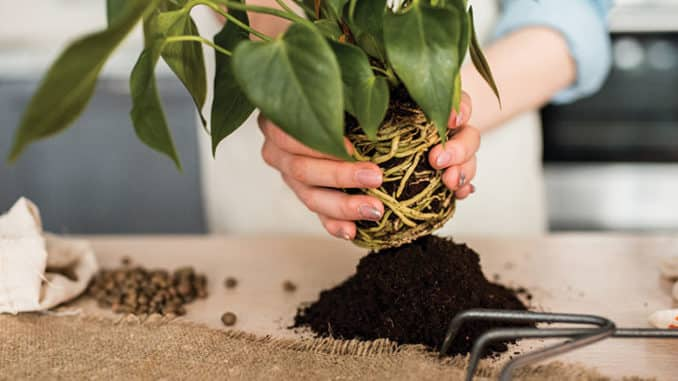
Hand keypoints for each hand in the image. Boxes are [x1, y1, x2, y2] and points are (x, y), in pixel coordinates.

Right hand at [258, 92, 477, 240]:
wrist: (338, 101)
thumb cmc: (346, 84)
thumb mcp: (350, 75)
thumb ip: (362, 81)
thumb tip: (412, 98)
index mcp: (281, 116)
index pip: (293, 133)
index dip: (321, 143)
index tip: (353, 147)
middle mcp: (277, 148)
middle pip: (302, 168)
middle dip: (340, 176)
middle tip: (377, 177)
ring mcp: (289, 175)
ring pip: (309, 197)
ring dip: (343, 206)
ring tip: (375, 210)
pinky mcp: (306, 193)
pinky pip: (317, 214)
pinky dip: (335, 223)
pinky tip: (353, 231)